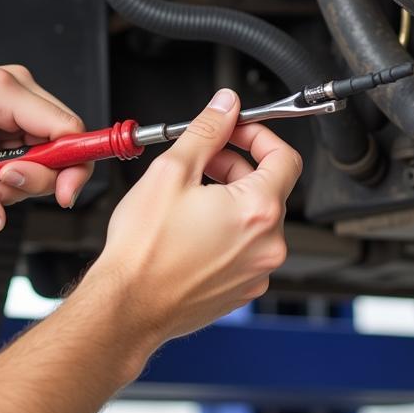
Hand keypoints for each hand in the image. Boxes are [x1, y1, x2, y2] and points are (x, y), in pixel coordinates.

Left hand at [0, 65, 91, 232]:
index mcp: (3, 89)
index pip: (65, 127)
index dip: (72, 166)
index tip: (61, 198)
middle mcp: (16, 92)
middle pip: (58, 144)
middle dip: (34, 179)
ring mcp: (12, 107)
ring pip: (43, 156)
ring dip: (16, 182)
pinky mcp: (5, 122)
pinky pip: (25, 157)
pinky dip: (7, 177)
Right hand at [85, 88, 299, 346]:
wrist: (127, 306)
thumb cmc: (144, 250)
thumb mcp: (172, 171)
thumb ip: (207, 130)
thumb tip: (225, 106)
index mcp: (258, 210)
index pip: (285, 157)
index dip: (260, 135)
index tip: (236, 130)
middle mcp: (268, 244)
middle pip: (269, 186)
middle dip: (236, 164)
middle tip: (202, 159)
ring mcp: (258, 271)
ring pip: (256, 218)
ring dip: (230, 196)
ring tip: (190, 194)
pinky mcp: (243, 289)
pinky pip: (245, 247)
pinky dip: (226, 229)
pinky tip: (191, 227)